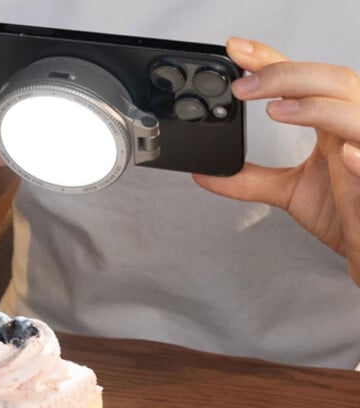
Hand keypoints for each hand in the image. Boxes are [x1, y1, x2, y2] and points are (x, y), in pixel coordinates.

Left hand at [193, 37, 359, 284]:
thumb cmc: (346, 212)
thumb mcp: (290, 192)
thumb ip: (249, 180)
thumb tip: (206, 172)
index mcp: (333, 122)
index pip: (303, 79)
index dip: (270, 61)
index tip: (235, 51)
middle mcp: (353, 127)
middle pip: (331, 82)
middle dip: (285, 77)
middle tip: (243, 86)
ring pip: (353, 112)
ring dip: (315, 107)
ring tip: (276, 109)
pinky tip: (345, 153)